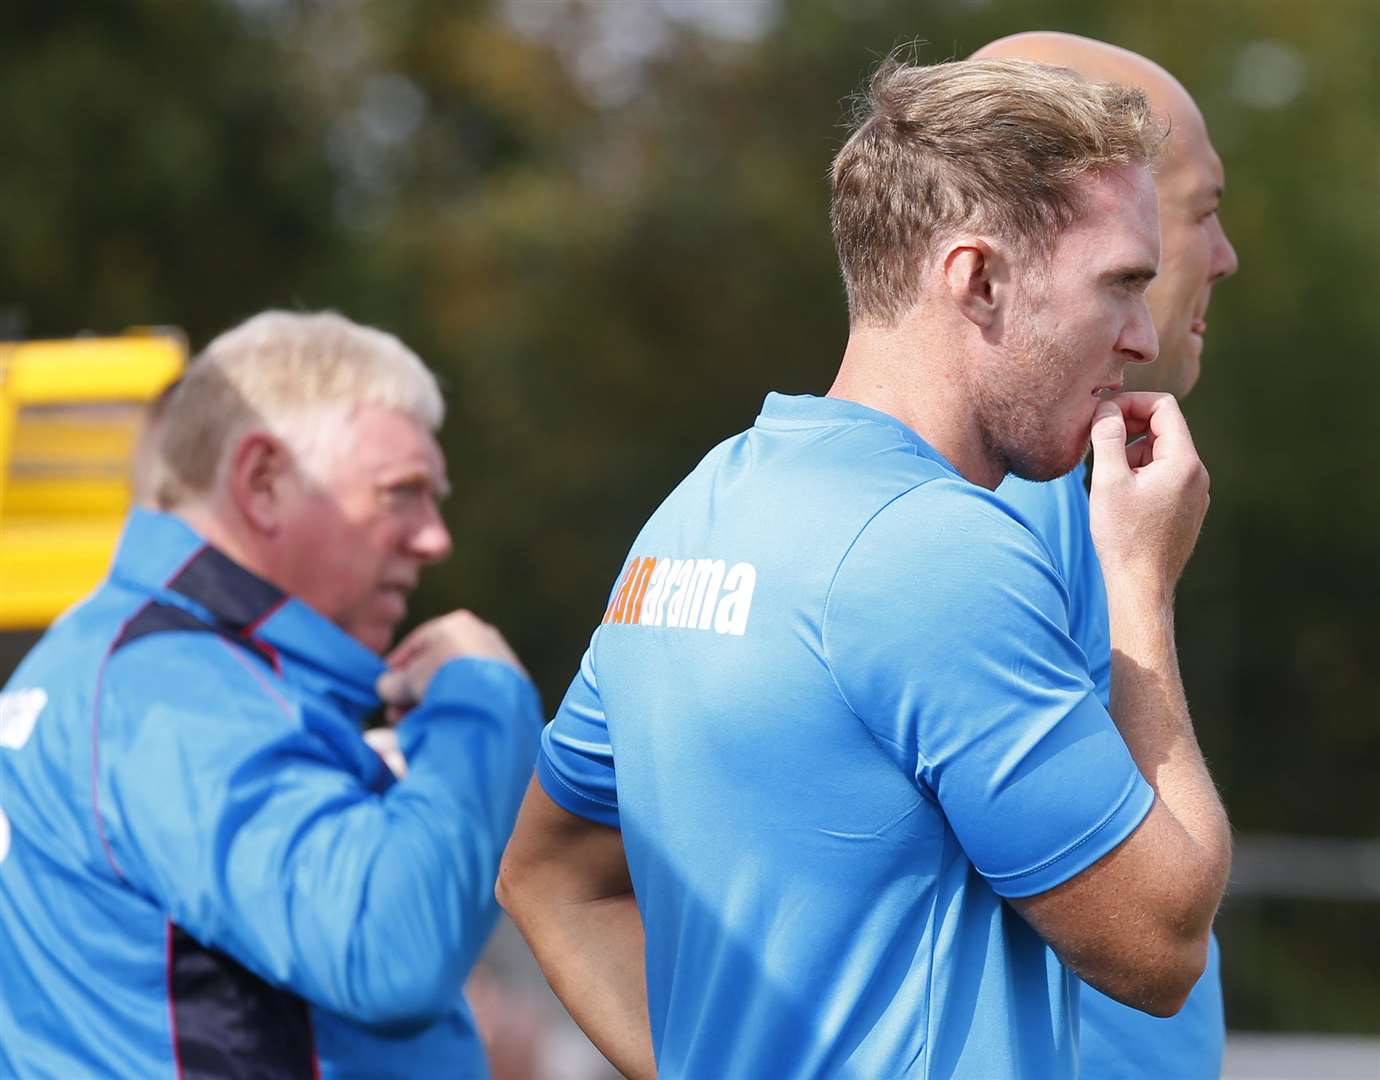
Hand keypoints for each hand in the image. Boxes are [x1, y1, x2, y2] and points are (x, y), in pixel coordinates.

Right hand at [376, 610, 526, 714]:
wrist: (489, 699)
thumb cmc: (442, 679)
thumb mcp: (408, 680)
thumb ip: (393, 682)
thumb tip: (386, 687)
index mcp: (456, 623)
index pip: (418, 643)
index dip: (396, 667)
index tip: (383, 686)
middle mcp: (482, 635)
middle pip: (437, 665)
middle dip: (413, 691)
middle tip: (396, 713)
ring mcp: (500, 659)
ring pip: (456, 681)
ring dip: (432, 701)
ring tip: (414, 723)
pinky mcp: (514, 685)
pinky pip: (475, 693)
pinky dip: (457, 706)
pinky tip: (442, 724)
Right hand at [1088, 393, 1209, 597]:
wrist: (1142, 587)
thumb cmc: (1124, 537)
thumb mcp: (1109, 481)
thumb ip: (1109, 438)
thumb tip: (1105, 410)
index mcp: (1183, 462)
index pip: (1164, 407)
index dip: (1131, 403)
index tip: (1104, 415)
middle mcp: (1197, 474)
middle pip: (1164, 429)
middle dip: (1130, 428)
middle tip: (1099, 442)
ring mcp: (1196, 494)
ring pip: (1162, 455)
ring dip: (1133, 454)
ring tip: (1107, 480)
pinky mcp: (1188, 510)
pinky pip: (1166, 477)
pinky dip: (1142, 474)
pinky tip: (1120, 497)